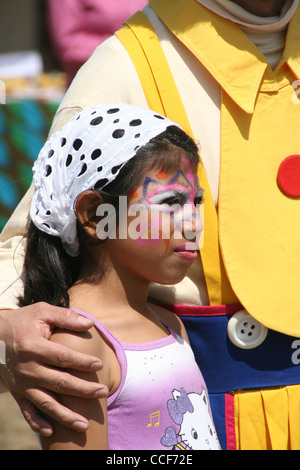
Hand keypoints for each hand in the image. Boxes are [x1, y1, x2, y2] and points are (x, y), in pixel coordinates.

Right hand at [0, 302, 107, 435]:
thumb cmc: (24, 321)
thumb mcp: (42, 312)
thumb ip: (66, 317)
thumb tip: (90, 323)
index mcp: (33, 346)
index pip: (62, 357)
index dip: (81, 362)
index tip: (99, 365)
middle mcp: (27, 368)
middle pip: (59, 382)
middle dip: (82, 389)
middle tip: (102, 392)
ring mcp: (22, 384)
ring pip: (46, 403)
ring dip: (65, 415)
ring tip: (85, 425)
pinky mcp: (17, 393)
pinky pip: (27, 412)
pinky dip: (38, 423)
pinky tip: (52, 432)